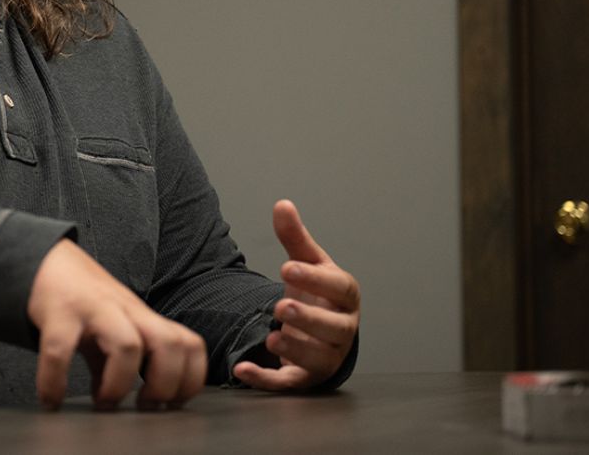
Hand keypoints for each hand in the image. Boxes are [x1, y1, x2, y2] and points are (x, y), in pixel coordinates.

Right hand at [28, 239, 206, 410]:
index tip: (170, 404)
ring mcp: (94, 309)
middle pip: (170, 344)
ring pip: (127, 345)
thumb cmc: (84, 298)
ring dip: (119, 384)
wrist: (48, 262)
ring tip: (103, 403)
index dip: (190, 380)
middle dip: (164, 385)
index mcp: (144, 318)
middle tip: (143, 405)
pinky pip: (60, 351)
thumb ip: (116, 362)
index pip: (190, 345)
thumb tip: (111, 397)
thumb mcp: (109, 328)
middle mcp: (126, 311)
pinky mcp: (59, 312)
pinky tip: (51, 398)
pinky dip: (55, 382)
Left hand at [233, 199, 360, 390]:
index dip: (316, 279)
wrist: (320, 331)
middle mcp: (341, 330)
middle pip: (333, 329)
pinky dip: (266, 379)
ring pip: (317, 359)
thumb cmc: (317, 294)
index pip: (340, 288)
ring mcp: (326, 356)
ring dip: (294, 350)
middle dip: (309, 320)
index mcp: (345, 297)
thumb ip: (295, 238)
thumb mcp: (308, 264)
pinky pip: (288, 382)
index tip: (288, 268)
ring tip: (271, 338)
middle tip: (281, 307)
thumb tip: (282, 204)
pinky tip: (243, 369)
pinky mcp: (305, 377)